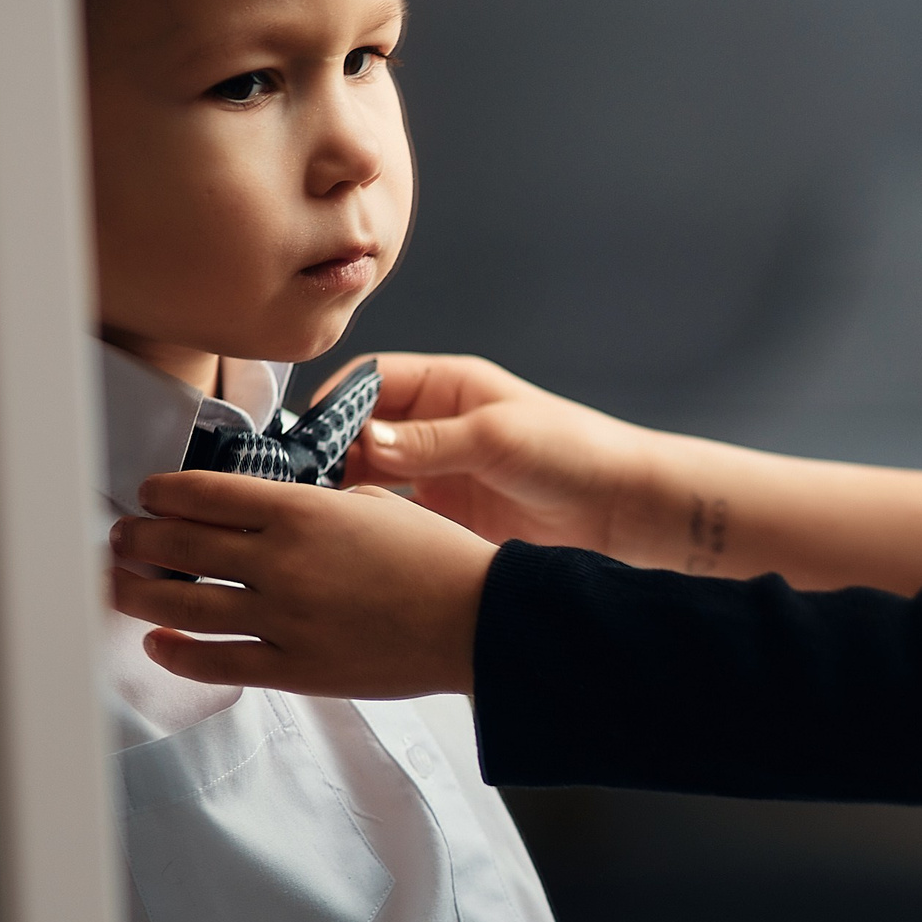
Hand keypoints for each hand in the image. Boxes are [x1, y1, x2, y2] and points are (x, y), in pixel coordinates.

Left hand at [108, 472, 495, 696]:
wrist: (479, 619)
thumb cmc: (439, 559)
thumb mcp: (375, 505)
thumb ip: (314, 505)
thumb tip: (267, 511)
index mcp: (302, 512)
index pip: (205, 494)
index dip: (163, 492)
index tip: (149, 495)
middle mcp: (282, 563)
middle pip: (179, 545)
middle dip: (139, 538)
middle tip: (124, 537)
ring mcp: (283, 619)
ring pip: (182, 604)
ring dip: (139, 591)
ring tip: (121, 583)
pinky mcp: (295, 668)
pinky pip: (215, 661)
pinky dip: (176, 652)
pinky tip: (160, 642)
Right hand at [333, 353, 668, 558]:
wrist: (623, 510)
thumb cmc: (574, 452)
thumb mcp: (497, 437)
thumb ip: (430, 442)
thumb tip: (364, 440)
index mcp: (447, 387)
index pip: (370, 382)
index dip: (334, 403)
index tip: (304, 436)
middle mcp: (435, 427)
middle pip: (360, 431)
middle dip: (328, 452)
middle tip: (299, 484)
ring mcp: (437, 473)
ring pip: (368, 476)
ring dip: (342, 491)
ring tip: (316, 514)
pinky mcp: (444, 518)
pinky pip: (392, 517)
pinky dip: (367, 525)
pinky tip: (351, 540)